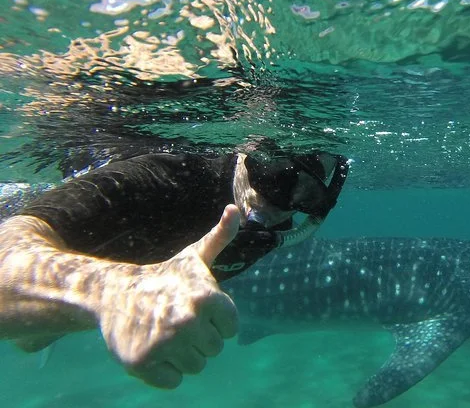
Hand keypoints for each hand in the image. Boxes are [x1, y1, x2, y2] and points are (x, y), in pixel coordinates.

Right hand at [97, 205, 240, 388]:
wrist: (113, 294)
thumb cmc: (163, 278)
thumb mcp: (194, 257)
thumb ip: (220, 237)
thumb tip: (235, 209)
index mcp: (208, 298)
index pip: (231, 329)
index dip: (215, 320)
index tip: (195, 307)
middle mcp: (189, 321)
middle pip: (214, 349)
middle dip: (199, 337)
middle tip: (176, 319)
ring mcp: (165, 344)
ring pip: (196, 367)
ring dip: (182, 355)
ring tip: (164, 332)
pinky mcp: (143, 364)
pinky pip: (174, 381)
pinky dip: (164, 371)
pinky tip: (152, 348)